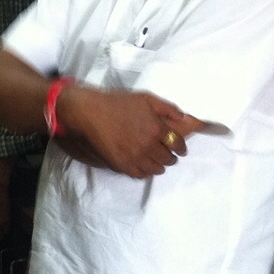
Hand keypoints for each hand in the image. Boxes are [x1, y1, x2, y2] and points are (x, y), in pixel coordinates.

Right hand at [60, 86, 203, 178]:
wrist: (88, 113)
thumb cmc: (116, 102)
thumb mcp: (145, 98)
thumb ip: (167, 108)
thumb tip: (184, 117)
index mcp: (157, 128)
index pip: (178, 144)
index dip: (180, 146)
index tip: (179, 148)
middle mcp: (149, 145)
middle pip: (168, 158)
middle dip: (170, 156)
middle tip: (166, 153)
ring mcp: (135, 157)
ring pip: (156, 169)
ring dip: (159, 165)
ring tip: (155, 160)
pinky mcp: (122, 165)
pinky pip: (140, 175)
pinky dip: (145, 172)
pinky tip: (143, 166)